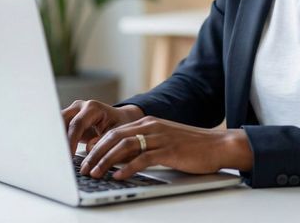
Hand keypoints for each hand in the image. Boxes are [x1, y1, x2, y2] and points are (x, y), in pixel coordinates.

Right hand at [61, 100, 143, 154]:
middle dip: (58, 139)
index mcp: (92, 108)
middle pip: (62, 120)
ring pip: (57, 124)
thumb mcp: (116, 133)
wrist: (120, 119)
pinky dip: (58, 141)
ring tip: (56, 157)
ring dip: (56, 140)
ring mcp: (73, 112)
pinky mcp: (69, 120)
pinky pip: (59, 130)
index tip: (68, 156)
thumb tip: (88, 150)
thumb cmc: (120, 125)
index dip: (71, 141)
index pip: (77, 124)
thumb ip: (103, 140)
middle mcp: (80, 107)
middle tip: (56, 157)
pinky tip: (58, 155)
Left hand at [79, 116, 252, 179]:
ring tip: (95, 173)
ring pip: (125, 146)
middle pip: (115, 137)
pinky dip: (128, 168)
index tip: (85, 158)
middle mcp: (151, 126)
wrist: (216, 145)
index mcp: (147, 122)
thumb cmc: (190, 146)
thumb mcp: (162, 141)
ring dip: (106, 160)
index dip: (97, 145)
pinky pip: (143, 158)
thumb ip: (142, 146)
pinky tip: (118, 176)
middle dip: (96, 153)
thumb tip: (119, 159)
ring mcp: (159, 137)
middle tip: (83, 168)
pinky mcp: (168, 150)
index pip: (115, 131)